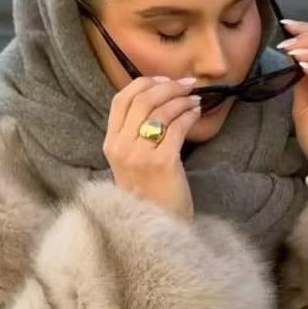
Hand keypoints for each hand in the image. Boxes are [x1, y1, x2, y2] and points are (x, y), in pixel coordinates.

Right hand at [104, 75, 200, 222]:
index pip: (120, 100)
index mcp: (110, 144)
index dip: (143, 83)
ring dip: (182, 99)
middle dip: (168, 86)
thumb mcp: (130, 164)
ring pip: (161, 110)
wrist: (157, 228)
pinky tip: (197, 113)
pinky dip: (189, 115)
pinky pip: (177, 127)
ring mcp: (140, 155)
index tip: (163, 80)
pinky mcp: (162, 162)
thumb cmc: (149, 196)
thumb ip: (133, 136)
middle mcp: (121, 147)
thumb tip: (157, 101)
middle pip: (143, 99)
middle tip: (187, 85)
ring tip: (195, 99)